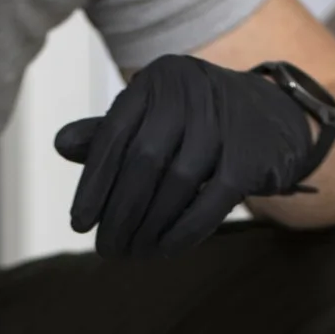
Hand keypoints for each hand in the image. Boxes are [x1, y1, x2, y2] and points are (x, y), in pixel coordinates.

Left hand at [57, 54, 322, 258]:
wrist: (274, 119)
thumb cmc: (199, 123)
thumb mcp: (155, 117)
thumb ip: (111, 133)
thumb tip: (60, 144)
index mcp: (158, 80)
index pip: (114, 135)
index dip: (93, 184)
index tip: (79, 223)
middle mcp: (189, 93)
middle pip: (142, 163)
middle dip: (119, 213)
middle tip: (105, 248)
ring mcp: (223, 123)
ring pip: (175, 185)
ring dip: (149, 228)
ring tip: (132, 254)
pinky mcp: (249, 157)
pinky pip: (209, 204)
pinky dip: (183, 232)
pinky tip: (164, 250)